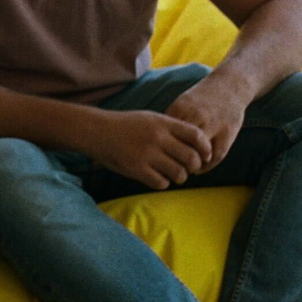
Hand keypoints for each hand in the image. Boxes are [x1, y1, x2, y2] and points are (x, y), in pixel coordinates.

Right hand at [85, 109, 213, 189]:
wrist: (96, 130)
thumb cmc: (126, 125)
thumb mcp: (150, 118)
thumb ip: (172, 129)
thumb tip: (197, 145)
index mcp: (162, 123)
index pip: (196, 136)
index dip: (205, 148)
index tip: (204, 156)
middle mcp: (157, 138)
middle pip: (191, 158)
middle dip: (194, 167)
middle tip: (188, 169)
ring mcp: (146, 154)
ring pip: (179, 173)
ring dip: (179, 177)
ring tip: (172, 173)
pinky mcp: (136, 168)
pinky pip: (161, 182)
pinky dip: (162, 182)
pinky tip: (156, 176)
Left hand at [164, 75, 247, 172]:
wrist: (229, 86)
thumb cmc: (201, 98)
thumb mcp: (182, 103)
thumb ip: (171, 119)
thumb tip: (156, 141)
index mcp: (180, 107)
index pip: (165, 134)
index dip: (160, 148)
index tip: (158, 156)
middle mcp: (196, 116)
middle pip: (181, 145)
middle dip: (174, 158)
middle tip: (171, 166)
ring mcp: (213, 126)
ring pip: (198, 153)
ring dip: (191, 165)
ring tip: (185, 169)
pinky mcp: (227, 134)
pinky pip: (215, 156)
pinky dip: (206, 165)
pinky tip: (200, 168)